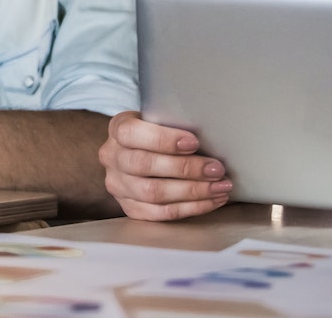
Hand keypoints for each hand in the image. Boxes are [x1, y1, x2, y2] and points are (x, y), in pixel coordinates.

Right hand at [98, 111, 231, 220]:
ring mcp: (117, 185)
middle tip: (216, 169)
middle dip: (186, 169)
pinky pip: (160, 213)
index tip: (194, 143)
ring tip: (219, 187)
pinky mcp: (129, 207)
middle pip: (144, 165)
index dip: (163, 139)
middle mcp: (112, 157)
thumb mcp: (160, 119)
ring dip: (192, 191)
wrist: (140, 153)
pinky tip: (211, 201)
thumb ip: (175, 124)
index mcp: (118, 128)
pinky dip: (191, 208)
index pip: (132, 133)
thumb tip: (213, 134)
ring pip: (153, 193)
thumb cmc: (159, 133)